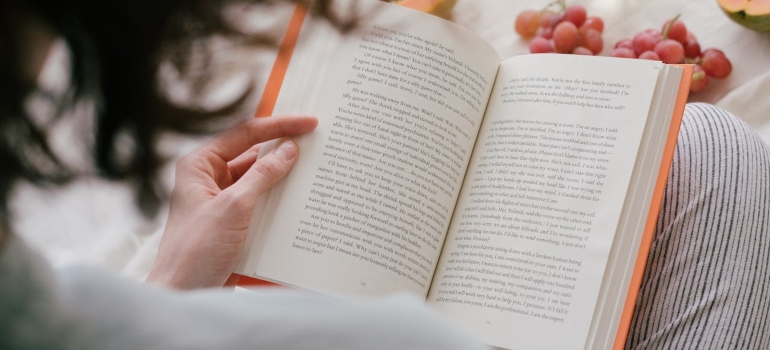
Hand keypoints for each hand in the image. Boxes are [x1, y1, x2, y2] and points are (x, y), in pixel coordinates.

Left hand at [146, 115, 317, 288]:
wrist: (183, 294)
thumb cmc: (195, 251)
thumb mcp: (234, 207)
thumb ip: (262, 175)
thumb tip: (289, 150)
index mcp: (199, 165)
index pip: (243, 134)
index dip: (278, 126)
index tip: (308, 123)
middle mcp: (209, 179)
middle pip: (252, 154)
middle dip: (283, 149)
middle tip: (316, 141)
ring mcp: (221, 201)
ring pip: (259, 179)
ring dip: (284, 177)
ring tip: (315, 169)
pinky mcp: (233, 222)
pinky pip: (261, 202)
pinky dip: (280, 200)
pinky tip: (302, 200)